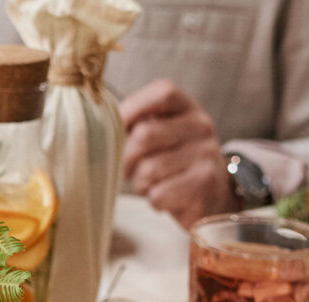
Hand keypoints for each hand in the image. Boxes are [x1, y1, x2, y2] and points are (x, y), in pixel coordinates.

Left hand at [119, 81, 234, 228]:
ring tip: (151, 183)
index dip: (131, 110)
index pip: (161, 94)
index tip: (118, 131)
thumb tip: (97, 127)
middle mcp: (200, 126)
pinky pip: (159, 194)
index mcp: (187, 108)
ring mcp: (206, 153)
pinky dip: (154, 200)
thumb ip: (134, 125)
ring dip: (140, 183)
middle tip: (129, 169)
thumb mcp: (158, 134)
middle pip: (145, 135)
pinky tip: (166, 195)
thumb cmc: (170, 160)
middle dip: (126, 159)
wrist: (211, 192)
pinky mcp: (204, 182)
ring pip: (148, 169)